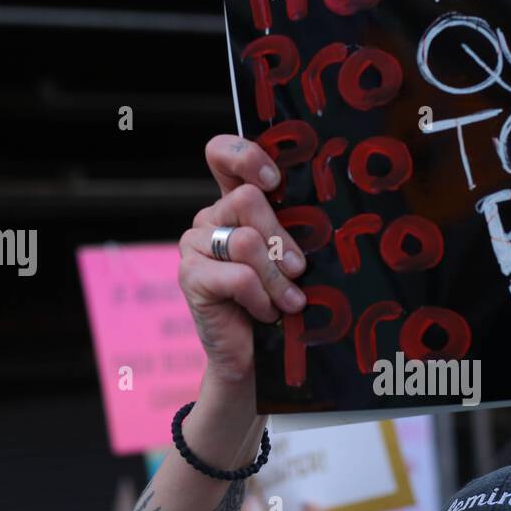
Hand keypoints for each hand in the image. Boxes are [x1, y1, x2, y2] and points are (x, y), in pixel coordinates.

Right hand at [179, 137, 307, 388]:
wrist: (256, 356)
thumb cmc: (280, 302)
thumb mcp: (291, 258)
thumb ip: (293, 228)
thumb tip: (321, 216)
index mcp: (233, 204)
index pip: (222, 154)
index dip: (246, 155)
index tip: (274, 179)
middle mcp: (210, 218)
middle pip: (248, 199)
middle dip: (282, 239)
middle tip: (299, 271)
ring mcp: (194, 245)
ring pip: (246, 240)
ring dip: (277, 278)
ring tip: (288, 302)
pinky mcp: (190, 277)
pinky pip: (237, 275)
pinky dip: (260, 298)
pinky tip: (265, 313)